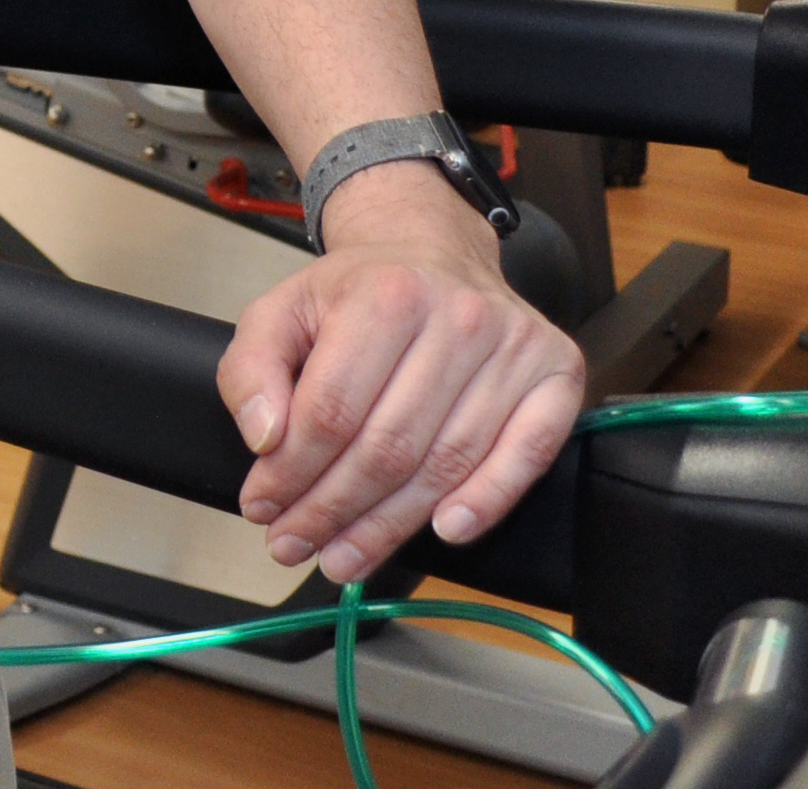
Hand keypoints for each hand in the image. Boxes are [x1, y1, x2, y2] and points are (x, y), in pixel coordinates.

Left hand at [219, 168, 584, 582]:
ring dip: (390, 525)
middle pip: (388, 447)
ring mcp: (514, 347)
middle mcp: (458, 318)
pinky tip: (446, 532)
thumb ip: (250, 369)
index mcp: (384, 296)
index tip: (262, 507)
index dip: (292, 471)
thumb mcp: (281, 310)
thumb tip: (264, 438)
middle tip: (295, 545)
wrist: (433, 251)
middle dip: (332, 510)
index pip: (331, 410)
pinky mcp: (557, 372)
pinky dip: (489, 500)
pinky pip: (527, 453)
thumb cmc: (357, 293)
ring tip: (343, 556)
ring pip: (446, 463)